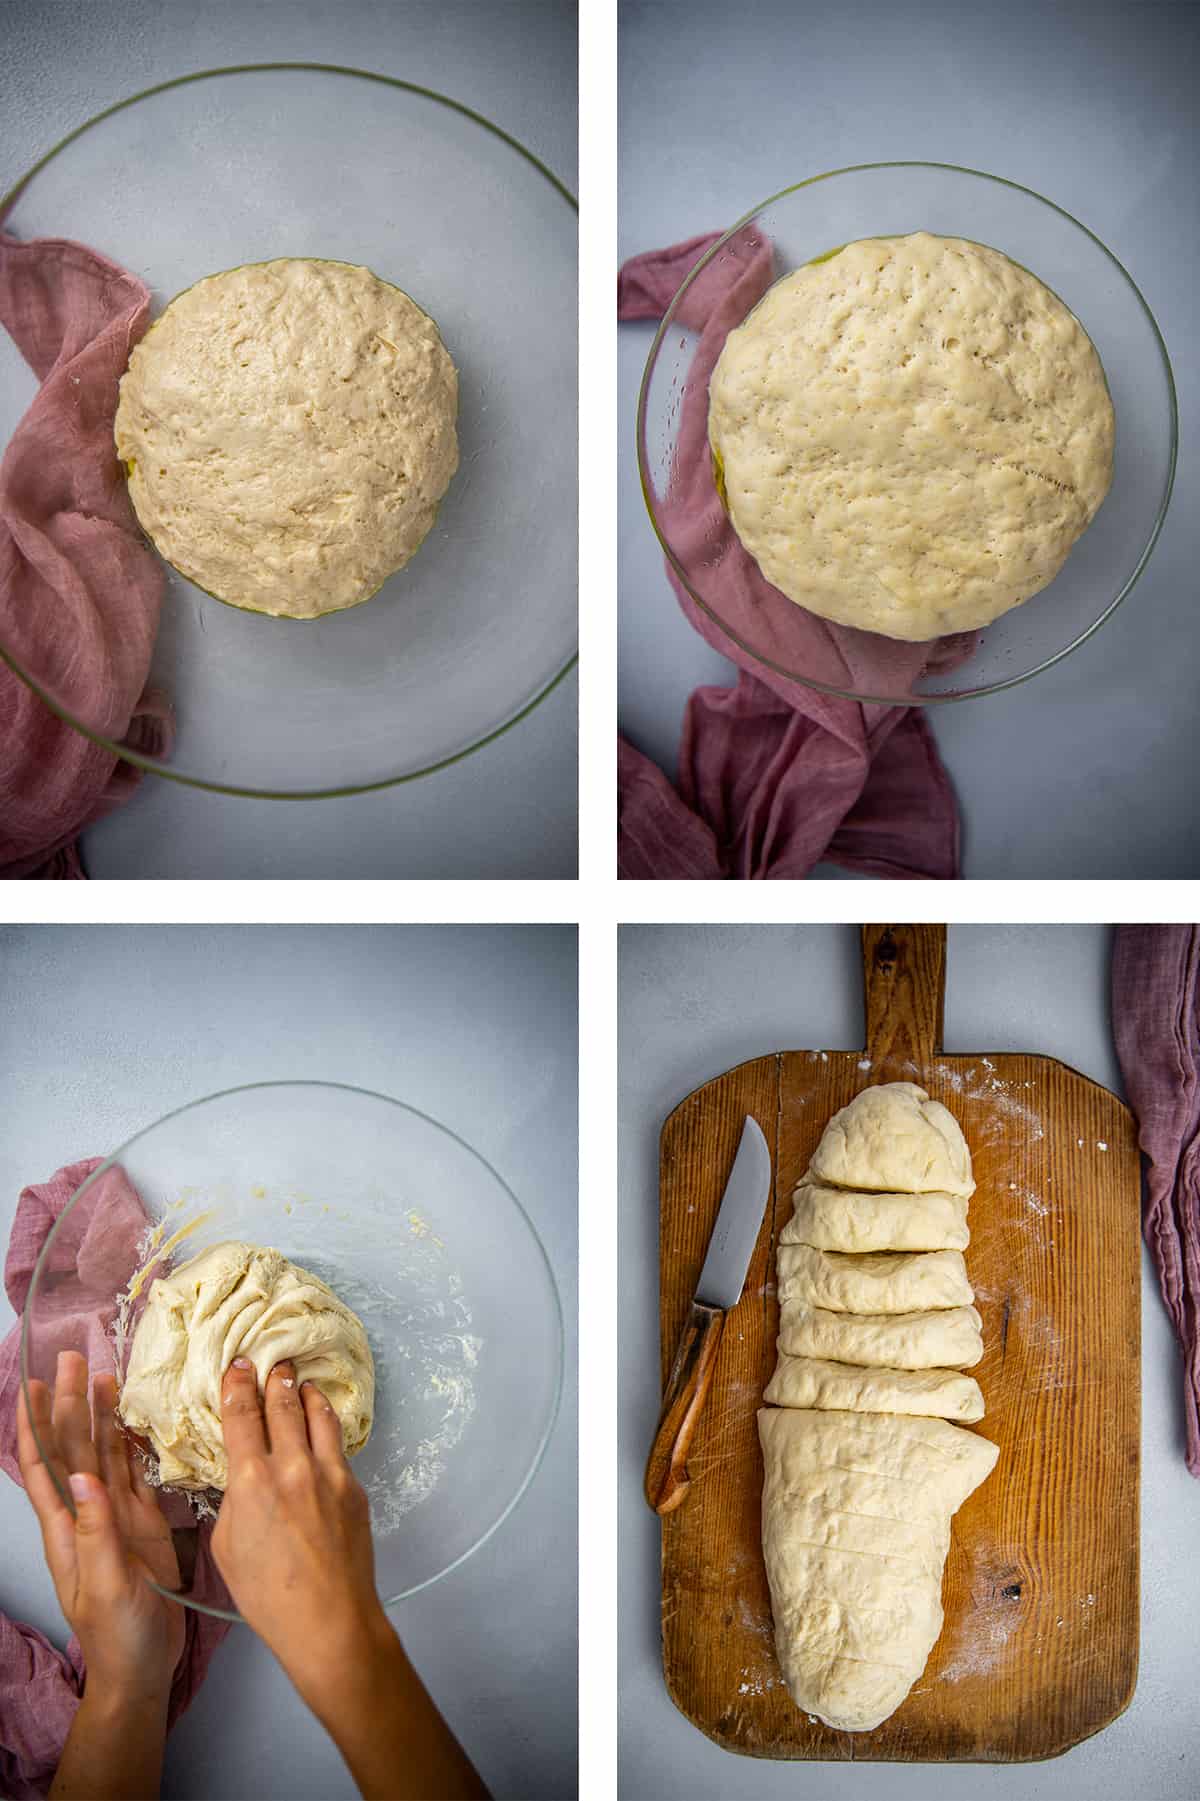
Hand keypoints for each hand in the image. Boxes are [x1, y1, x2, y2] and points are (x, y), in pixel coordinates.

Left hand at [18, 1350, 185, 1699]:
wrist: (141, 1667)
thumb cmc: (117, 1635)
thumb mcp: (104, 1585)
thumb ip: (97, 1531)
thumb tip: (86, 1476)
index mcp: (67, 1527)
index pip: (41, 1466)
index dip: (34, 1426)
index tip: (33, 1385)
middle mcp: (85, 1513)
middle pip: (72, 1448)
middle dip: (69, 1404)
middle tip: (75, 1359)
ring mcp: (114, 1515)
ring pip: (101, 1453)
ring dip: (98, 1415)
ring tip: (103, 1374)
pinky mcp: (141, 1522)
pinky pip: (131, 1472)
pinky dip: (129, 1441)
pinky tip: (131, 1418)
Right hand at [213, 1360, 487, 1798]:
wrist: (328, 1619)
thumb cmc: (266, 1595)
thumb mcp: (227, 1547)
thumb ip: (233, 1501)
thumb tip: (242, 1476)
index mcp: (252, 1482)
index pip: (242, 1417)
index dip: (237, 1386)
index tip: (238, 1366)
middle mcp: (292, 1467)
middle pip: (283, 1405)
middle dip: (276, 1379)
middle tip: (273, 1362)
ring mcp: (329, 1474)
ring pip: (318, 1416)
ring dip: (307, 1394)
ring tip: (302, 1381)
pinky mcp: (354, 1487)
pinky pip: (338, 1446)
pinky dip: (327, 1428)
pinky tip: (323, 1426)